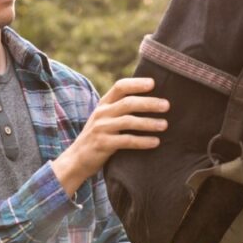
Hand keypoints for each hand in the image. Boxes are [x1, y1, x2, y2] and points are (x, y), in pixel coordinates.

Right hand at [51, 77, 168, 194]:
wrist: (76, 160)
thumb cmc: (98, 136)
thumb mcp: (105, 118)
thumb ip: (120, 109)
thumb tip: (152, 100)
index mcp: (104, 104)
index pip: (120, 87)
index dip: (136, 83)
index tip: (153, 83)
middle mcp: (101, 113)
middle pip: (128, 103)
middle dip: (149, 103)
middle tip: (166, 105)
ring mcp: (101, 129)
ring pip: (128, 121)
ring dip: (148, 123)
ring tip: (164, 125)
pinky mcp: (103, 144)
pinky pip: (126, 141)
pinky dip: (142, 141)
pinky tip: (155, 142)